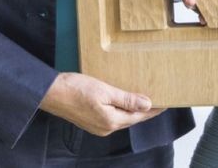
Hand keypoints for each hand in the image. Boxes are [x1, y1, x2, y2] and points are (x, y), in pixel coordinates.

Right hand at [39, 72, 163, 135]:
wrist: (51, 93)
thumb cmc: (76, 89)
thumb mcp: (105, 91)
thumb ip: (126, 99)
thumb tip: (147, 105)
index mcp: (111, 121)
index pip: (139, 116)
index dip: (153, 109)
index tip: (166, 103)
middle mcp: (105, 128)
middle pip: (131, 119)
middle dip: (144, 110)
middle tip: (158, 99)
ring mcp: (97, 126)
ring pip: (122, 118)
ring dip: (132, 110)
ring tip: (143, 99)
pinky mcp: (91, 122)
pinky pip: (112, 117)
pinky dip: (121, 110)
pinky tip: (123, 101)